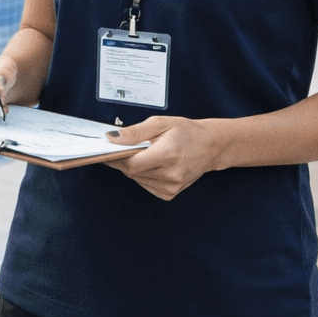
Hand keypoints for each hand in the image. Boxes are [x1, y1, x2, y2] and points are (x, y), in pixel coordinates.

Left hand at [104, 116, 226, 200]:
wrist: (210, 146)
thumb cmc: (187, 132)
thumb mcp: (160, 123)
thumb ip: (135, 132)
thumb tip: (112, 139)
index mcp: (168, 154)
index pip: (131, 163)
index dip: (115, 158)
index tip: (106, 150)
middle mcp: (170, 174)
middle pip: (132, 172)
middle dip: (123, 160)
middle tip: (124, 148)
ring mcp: (171, 186)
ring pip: (137, 179)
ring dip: (133, 167)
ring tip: (145, 154)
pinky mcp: (170, 193)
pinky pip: (145, 185)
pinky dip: (143, 175)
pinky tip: (152, 164)